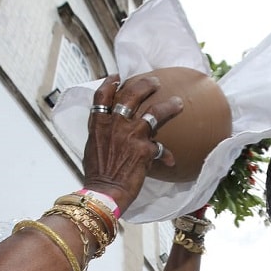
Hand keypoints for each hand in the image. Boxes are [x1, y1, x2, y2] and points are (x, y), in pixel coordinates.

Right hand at [82, 74, 182, 211]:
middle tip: (154, 82)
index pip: (102, 96)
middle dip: (144, 85)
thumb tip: (112, 131)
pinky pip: (161, 147)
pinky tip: (171, 160)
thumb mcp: (92, 148)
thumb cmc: (97, 175)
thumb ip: (103, 134)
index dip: (110, 83)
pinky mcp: (145, 150)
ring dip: (169, 106)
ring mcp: (131, 135)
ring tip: (178, 103)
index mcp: (99, 124)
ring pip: (155, 112)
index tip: (117, 76)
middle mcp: (115, 125)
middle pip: (131, 95)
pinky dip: (166, 155)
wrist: (104, 193)